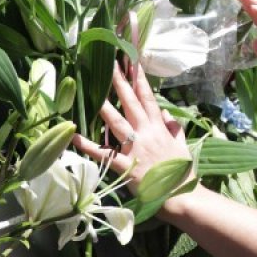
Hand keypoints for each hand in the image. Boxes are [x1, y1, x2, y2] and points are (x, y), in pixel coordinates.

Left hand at [72, 63, 191, 196]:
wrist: (181, 194)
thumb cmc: (181, 171)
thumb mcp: (181, 143)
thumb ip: (172, 125)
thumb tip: (162, 110)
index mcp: (159, 127)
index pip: (148, 98)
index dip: (139, 79)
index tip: (131, 63)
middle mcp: (147, 133)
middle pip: (132, 103)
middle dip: (121, 83)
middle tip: (110, 65)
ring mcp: (135, 148)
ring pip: (118, 123)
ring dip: (106, 109)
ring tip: (94, 95)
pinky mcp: (126, 165)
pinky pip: (104, 154)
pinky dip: (89, 146)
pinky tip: (75, 137)